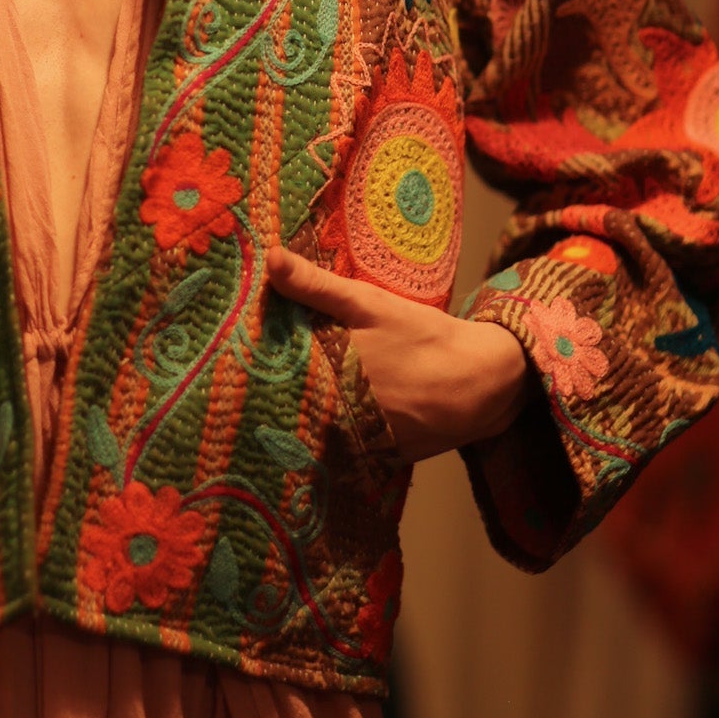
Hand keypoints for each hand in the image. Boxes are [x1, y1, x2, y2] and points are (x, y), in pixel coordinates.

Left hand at [265, 246, 531, 462]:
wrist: (481, 383)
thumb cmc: (421, 338)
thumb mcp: (369, 304)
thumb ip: (316, 285)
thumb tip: (270, 258)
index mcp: (325, 378)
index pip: (272, 379)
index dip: (253, 371)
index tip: (237, 359)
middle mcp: (334, 417)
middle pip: (289, 406)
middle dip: (272, 395)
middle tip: (250, 381)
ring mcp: (356, 444)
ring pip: (314, 431)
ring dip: (300, 419)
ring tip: (276, 404)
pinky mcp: (378, 459)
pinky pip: (344, 451)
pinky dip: (334, 439)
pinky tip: (326, 425)